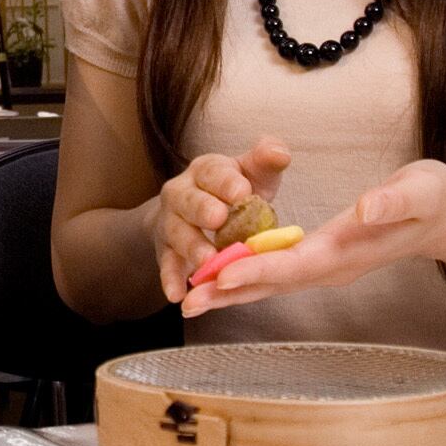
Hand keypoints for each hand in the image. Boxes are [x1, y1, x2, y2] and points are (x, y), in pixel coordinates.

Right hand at [152, 137, 291, 303]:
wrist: (200, 211)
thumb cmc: (235, 191)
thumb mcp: (253, 173)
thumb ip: (266, 161)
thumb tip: (279, 152)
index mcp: (205, 170)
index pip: (213, 172)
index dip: (227, 182)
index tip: (242, 192)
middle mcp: (181, 194)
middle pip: (189, 201)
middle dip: (203, 210)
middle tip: (219, 220)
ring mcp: (171, 223)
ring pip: (177, 234)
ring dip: (191, 248)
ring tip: (207, 261)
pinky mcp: (166, 251)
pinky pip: (167, 265)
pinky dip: (170, 279)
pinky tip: (177, 294)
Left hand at [178, 159, 445, 317]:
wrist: (441, 217)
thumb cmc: (429, 198)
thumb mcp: (421, 189)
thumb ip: (394, 200)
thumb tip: (367, 209)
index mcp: (349, 250)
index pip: (297, 265)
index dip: (258, 270)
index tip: (222, 276)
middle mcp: (331, 267)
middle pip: (273, 284)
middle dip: (229, 292)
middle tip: (187, 301)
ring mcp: (325, 268)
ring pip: (269, 285)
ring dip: (229, 293)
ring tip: (187, 298)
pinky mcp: (319, 261)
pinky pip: (275, 275)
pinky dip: (244, 280)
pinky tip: (215, 281)